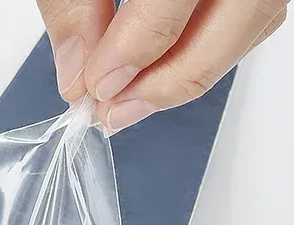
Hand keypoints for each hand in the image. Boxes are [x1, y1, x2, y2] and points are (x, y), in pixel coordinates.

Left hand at [42, 0, 286, 129]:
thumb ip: (72, 6)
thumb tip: (76, 77)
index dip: (137, 48)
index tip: (94, 88)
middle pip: (245, 13)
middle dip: (172, 76)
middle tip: (113, 111)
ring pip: (254, 22)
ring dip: (189, 72)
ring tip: (127, 103)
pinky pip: (249, 20)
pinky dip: (203, 52)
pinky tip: (157, 73)